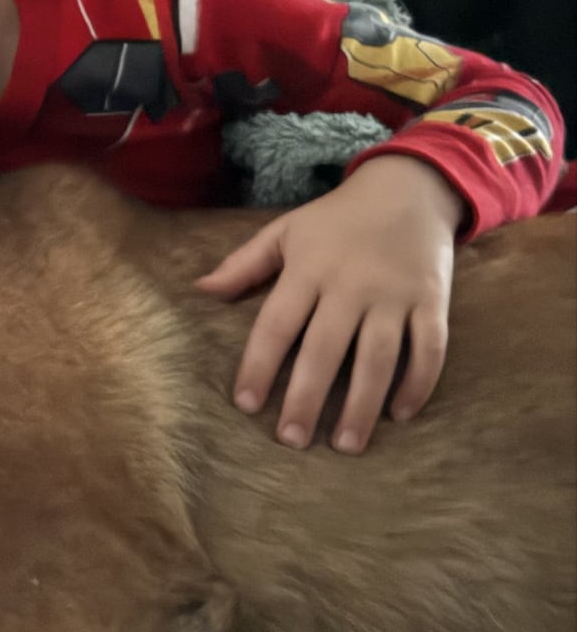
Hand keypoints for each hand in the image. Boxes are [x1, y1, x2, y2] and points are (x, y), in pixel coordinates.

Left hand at [197, 156, 463, 453]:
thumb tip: (199, 290)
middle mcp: (352, 285)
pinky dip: (419, 383)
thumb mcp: (286, 231)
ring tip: (345, 445)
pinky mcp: (433, 300)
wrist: (412, 186)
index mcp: (309, 270)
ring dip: (362, 405)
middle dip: (306, 398)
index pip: (276, 326)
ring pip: (379, 357)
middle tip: (292, 440)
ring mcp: (396, 295)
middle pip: (325, 351)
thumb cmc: (337, 219)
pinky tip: (399, 416)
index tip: (246, 405)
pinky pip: (430, 347)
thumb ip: (243, 264)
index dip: (258, 366)